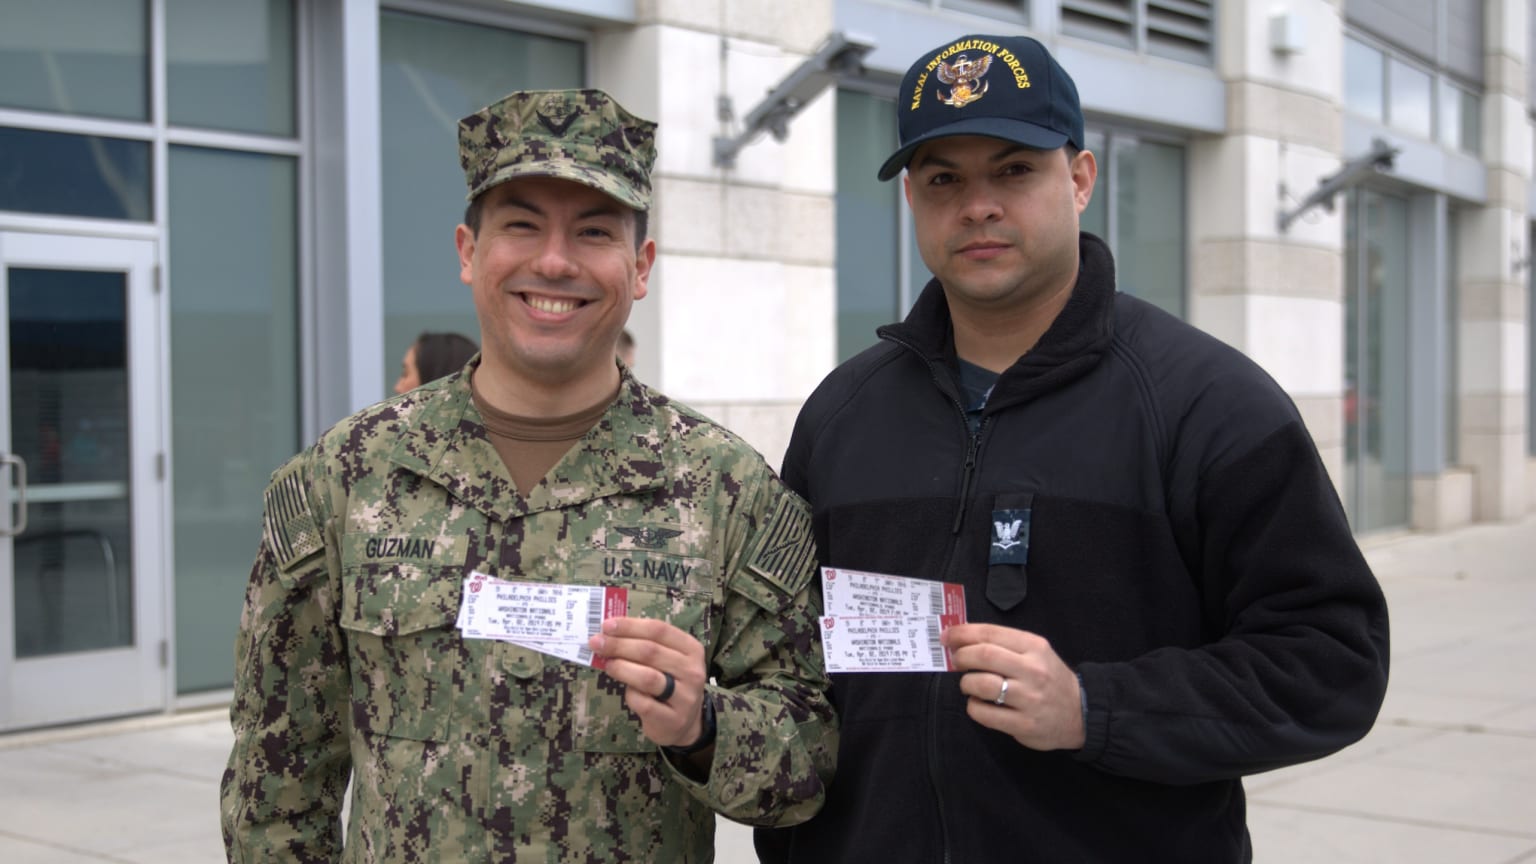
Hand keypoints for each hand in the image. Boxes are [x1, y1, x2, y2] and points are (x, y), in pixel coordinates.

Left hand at [588, 616, 708, 748]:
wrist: (685, 723)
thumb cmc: (670, 683)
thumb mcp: (666, 660)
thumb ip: (644, 645)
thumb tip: (609, 634)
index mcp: (691, 649)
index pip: (659, 630)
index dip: (630, 626)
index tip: (606, 625)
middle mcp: (692, 671)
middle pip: (651, 651)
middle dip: (619, 645)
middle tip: (596, 643)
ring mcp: (685, 696)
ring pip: (648, 677)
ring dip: (621, 668)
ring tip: (607, 665)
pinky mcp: (673, 719)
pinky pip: (644, 703)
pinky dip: (630, 694)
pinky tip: (627, 691)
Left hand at [941, 622, 1084, 750]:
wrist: (1081, 712)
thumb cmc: (1049, 678)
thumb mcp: (1035, 653)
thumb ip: (1004, 645)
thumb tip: (962, 639)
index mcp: (1034, 647)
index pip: (991, 634)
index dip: (962, 633)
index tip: (947, 636)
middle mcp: (1032, 670)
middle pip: (983, 656)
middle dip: (961, 656)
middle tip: (956, 661)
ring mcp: (1028, 699)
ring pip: (981, 684)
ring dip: (966, 683)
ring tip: (969, 684)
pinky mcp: (1023, 724)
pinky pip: (984, 714)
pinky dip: (973, 706)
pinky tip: (980, 704)